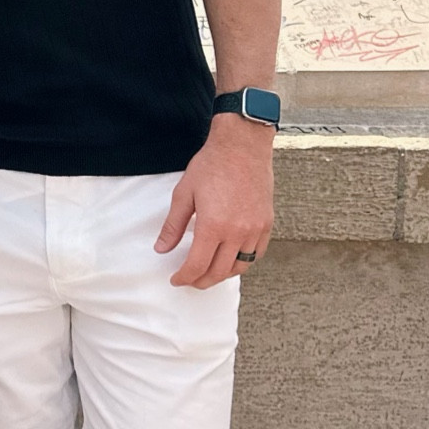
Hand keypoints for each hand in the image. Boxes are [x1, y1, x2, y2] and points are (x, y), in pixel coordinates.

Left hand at [155, 115, 274, 287]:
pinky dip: (242, 262)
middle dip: (201, 281)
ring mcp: (255, 229)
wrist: (242, 146)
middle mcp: (237, 232)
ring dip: (222, 275)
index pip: (197, 265)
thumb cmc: (212, 165)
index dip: (184, 277)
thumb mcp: (184, 194)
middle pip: (219, 272)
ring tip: (209, 273)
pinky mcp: (266, 224)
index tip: (176, 279)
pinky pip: (256, 254)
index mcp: (213, 226)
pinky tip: (231, 259)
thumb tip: (161, 249)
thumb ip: (173, 225)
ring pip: (240, 267)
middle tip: (190, 281)